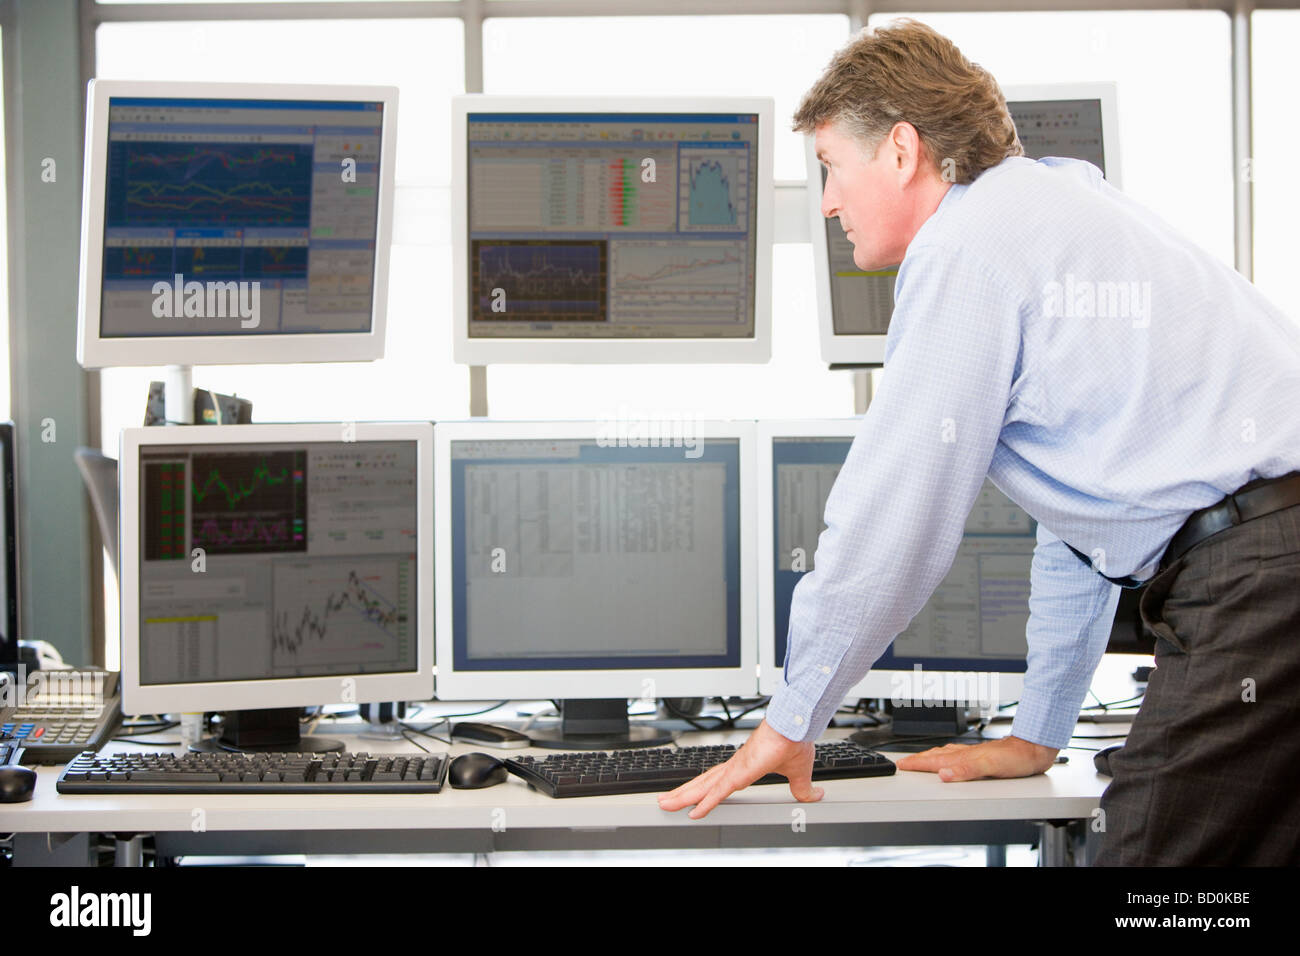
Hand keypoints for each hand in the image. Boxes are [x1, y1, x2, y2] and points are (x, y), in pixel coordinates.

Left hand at [657, 719, 823, 818]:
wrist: (797, 725)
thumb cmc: (795, 741)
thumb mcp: (798, 774)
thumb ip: (802, 788)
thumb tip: (813, 796)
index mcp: (745, 766)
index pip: (718, 781)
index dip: (704, 790)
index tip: (692, 798)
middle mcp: (735, 766)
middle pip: (703, 783)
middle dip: (683, 793)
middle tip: (665, 801)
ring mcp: (735, 769)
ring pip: (704, 787)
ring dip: (684, 796)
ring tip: (666, 804)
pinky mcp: (740, 772)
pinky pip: (719, 791)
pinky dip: (705, 802)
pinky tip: (693, 812)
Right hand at [895, 735, 1057, 780]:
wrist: (1034, 749)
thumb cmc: (1017, 758)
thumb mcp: (991, 767)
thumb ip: (966, 770)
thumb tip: (944, 775)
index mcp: (964, 757)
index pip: (934, 762)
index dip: (917, 764)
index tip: (902, 765)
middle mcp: (966, 754)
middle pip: (936, 756)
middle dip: (918, 759)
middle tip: (904, 762)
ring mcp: (974, 754)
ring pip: (945, 754)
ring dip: (930, 757)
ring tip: (921, 759)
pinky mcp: (982, 756)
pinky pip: (957, 755)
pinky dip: (947, 757)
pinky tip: (951, 759)